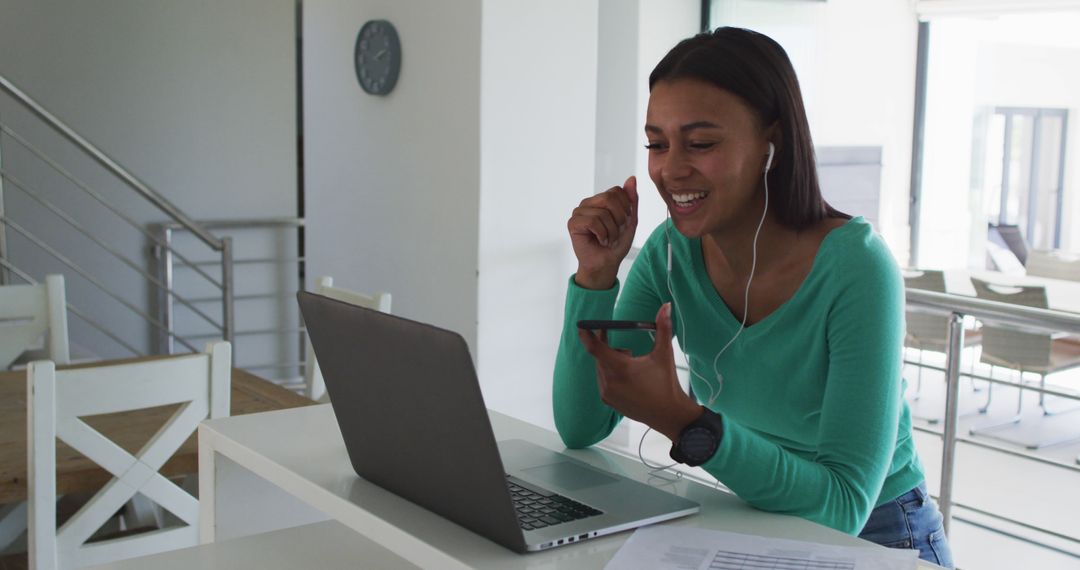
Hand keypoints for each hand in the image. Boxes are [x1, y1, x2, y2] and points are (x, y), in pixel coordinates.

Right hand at [567, 176, 637, 289]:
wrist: (606, 264)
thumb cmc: (616, 244)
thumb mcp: (630, 221)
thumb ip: (631, 200)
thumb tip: (632, 178)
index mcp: (601, 200)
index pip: (617, 191)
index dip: (625, 209)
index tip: (623, 224)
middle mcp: (589, 203)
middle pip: (609, 198)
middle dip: (619, 219)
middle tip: (616, 232)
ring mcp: (579, 212)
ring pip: (602, 213)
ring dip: (611, 231)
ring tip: (608, 239)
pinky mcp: (573, 223)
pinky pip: (593, 221)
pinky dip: (602, 234)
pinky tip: (600, 241)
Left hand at [577, 303, 702, 440]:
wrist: (668, 415)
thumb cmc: (666, 383)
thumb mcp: (664, 354)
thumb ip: (663, 328)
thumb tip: (666, 306)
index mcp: (621, 369)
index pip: (595, 348)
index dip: (587, 335)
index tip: (582, 325)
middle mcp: (609, 382)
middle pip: (599, 356)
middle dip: (607, 347)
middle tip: (621, 345)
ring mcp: (607, 393)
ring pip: (601, 368)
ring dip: (611, 362)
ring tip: (631, 366)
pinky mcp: (608, 401)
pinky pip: (602, 381)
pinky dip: (611, 374)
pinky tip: (628, 379)